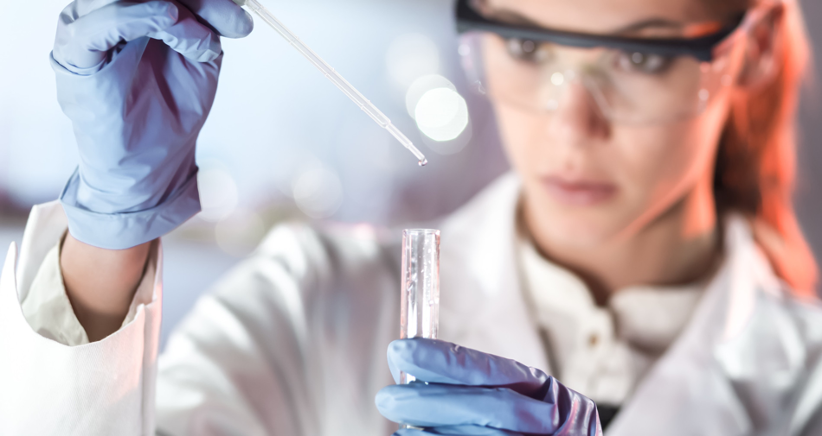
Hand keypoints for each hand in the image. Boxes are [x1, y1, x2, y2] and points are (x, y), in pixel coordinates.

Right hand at [52, 0, 252, 248]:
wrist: (148, 164)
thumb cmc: (168, 112)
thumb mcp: (199, 61)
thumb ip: (207, 27)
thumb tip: (235, 6)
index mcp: (134, 8)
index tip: (242, 19)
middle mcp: (105, 10)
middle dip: (196, 0)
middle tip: (232, 20)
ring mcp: (86, 28)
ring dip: (175, 9)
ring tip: (203, 43)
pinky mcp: (75, 54)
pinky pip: (102, 21)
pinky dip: (139, 14)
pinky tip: (170, 20)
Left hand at [376, 338, 601, 435]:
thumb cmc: (538, 433)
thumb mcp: (530, 406)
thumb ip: (484, 391)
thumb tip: (414, 375)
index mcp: (551, 395)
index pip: (494, 371)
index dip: (446, 360)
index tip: (403, 350)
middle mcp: (553, 423)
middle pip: (490, 407)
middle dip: (434, 400)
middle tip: (389, 397)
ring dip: (435, 433)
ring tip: (400, 427)